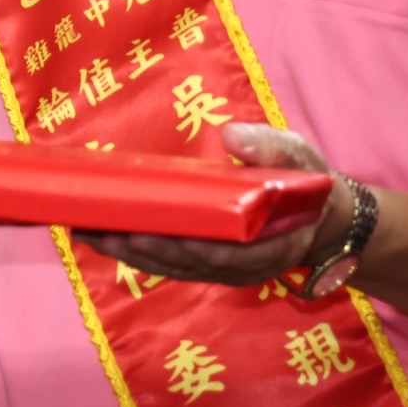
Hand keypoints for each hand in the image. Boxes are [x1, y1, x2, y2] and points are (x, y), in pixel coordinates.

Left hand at [79, 122, 349, 287]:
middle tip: (94, 229)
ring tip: (86, 232)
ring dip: (127, 252)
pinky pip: (169, 264)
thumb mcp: (300, 158)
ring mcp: (222, 269)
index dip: (181, 247)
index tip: (144, 233)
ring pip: (169, 267)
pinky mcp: (207, 264)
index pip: (220, 253)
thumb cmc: (307, 185)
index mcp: (267, 244)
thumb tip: (232, 137)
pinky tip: (105, 237)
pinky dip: (137, 252)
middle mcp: (240, 265)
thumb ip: (271, 148)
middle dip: (137, 248)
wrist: (321, 216)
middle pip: (182, 262)